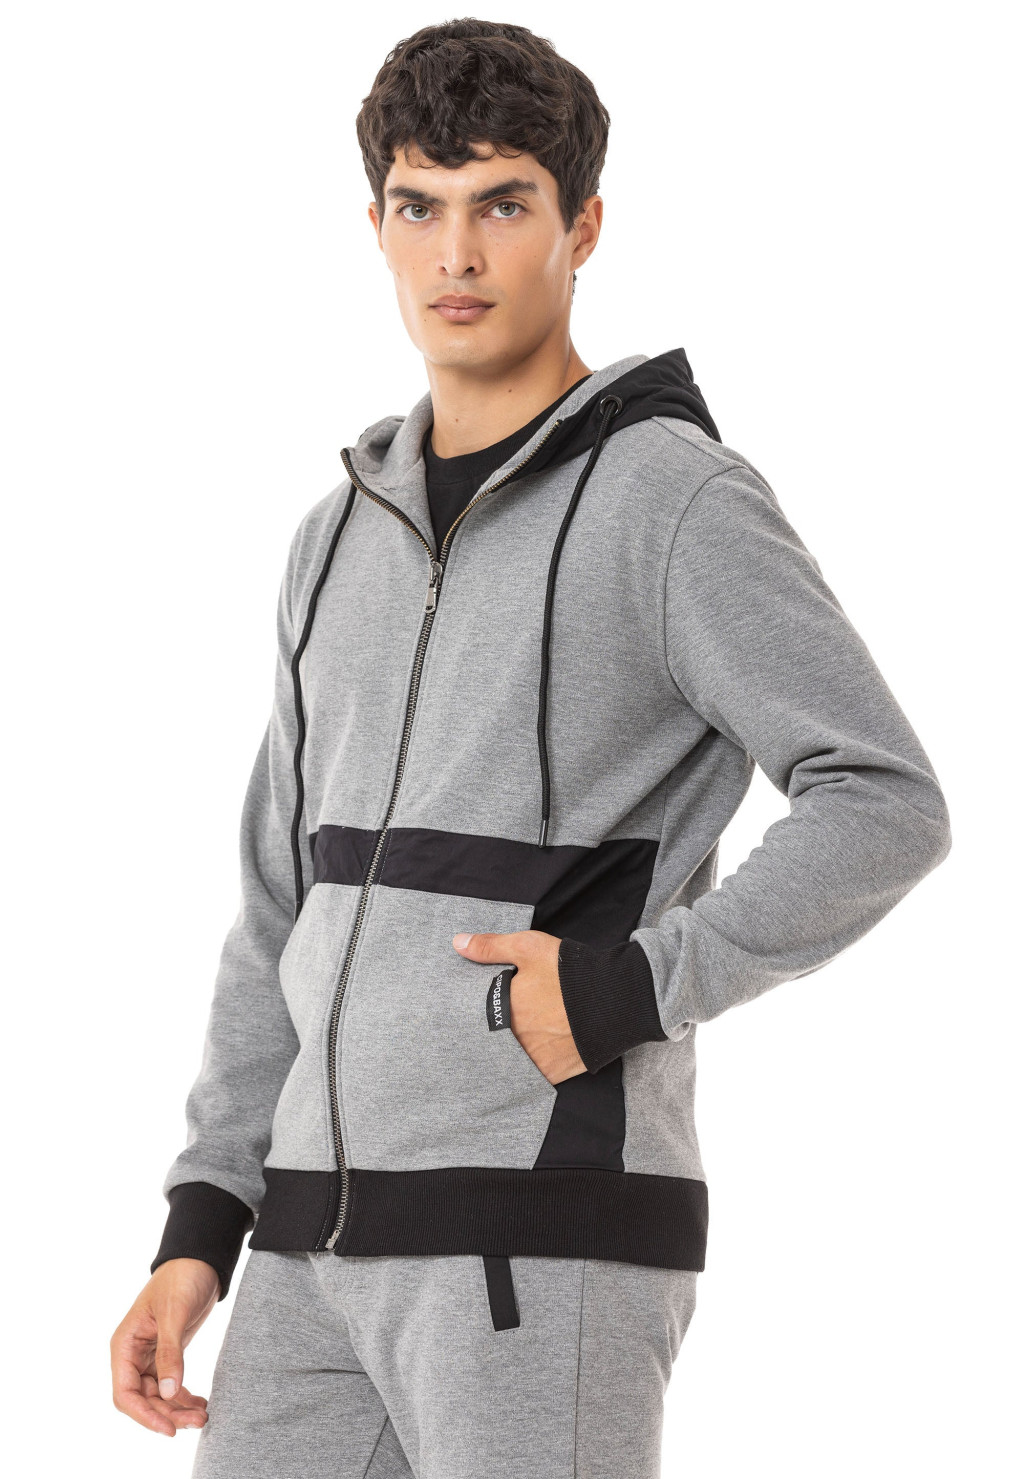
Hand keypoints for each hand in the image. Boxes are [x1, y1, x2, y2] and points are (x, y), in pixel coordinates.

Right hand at [110, 1257, 219, 1435]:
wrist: (199, 1259)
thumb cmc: (181, 1278)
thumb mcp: (175, 1314)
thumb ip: (170, 1353)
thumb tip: (169, 1393)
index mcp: (125, 1344)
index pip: (125, 1393)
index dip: (144, 1415)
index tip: (168, 1429)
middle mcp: (133, 1354)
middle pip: (144, 1399)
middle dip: (168, 1414)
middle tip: (198, 1422)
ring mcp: (149, 1356)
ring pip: (159, 1396)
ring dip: (178, 1409)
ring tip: (204, 1416)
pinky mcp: (167, 1354)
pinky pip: (171, 1385)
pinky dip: (184, 1397)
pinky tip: (201, 1403)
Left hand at [452, 929, 586, 1083]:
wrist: (615, 998)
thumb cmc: (569, 972)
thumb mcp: (527, 948)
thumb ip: (491, 947)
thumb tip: (458, 943)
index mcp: (503, 1012)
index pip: (479, 1019)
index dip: (481, 1014)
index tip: (486, 1010)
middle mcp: (514, 1041)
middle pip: (494, 1041)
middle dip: (497, 1034)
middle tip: (510, 1023)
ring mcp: (534, 1061)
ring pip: (512, 1060)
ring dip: (514, 1051)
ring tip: (524, 1038)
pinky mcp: (554, 1074)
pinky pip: (534, 1076)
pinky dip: (533, 1067)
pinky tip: (538, 1054)